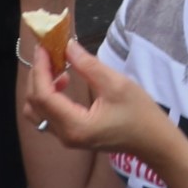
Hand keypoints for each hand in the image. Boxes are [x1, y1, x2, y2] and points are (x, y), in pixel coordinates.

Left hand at [24, 38, 170, 159]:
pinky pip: (47, 115)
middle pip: (35, 105)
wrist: (153, 140)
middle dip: (37, 76)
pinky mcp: (70, 135)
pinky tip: (63, 82)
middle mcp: (64, 135)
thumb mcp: (117, 85)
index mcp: (75, 125)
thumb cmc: (140, 113)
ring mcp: (65, 138)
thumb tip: (67, 46)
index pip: (44, 97)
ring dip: (40, 87)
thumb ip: (89, 66)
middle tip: (48, 52)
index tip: (43, 47)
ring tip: (56, 66)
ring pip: (36, 112)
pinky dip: (48, 97)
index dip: (40, 70)